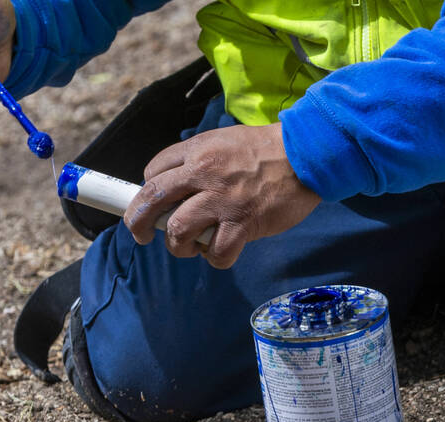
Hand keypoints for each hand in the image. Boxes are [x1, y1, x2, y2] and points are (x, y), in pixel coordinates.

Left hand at [124, 124, 321, 268]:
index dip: (147, 193)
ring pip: (178, 231)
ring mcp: (222, 200)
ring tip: (188, 248)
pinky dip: (215, 258)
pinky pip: (217, 252)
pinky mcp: (244, 223)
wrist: (307, 155)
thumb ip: (203, 160)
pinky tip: (220, 253)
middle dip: (137, 222)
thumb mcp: (227, 141)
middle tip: (141, 235)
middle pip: (152, 200)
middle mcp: (203, 173)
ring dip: (178, 246)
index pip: (154, 172)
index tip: (153, 205)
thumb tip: (185, 186)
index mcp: (198, 150)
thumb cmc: (270, 150)